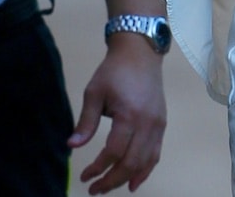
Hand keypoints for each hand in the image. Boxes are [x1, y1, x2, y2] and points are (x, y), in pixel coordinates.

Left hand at [69, 37, 166, 193]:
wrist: (141, 51)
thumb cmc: (114, 70)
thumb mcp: (94, 92)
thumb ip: (86, 121)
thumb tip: (72, 146)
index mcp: (130, 115)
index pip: (113, 152)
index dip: (98, 168)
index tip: (84, 177)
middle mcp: (148, 123)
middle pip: (131, 162)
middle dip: (112, 180)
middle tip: (95, 190)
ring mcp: (158, 124)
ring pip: (146, 161)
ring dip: (128, 178)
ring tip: (111, 187)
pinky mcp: (162, 122)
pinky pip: (156, 152)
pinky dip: (146, 169)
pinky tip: (134, 180)